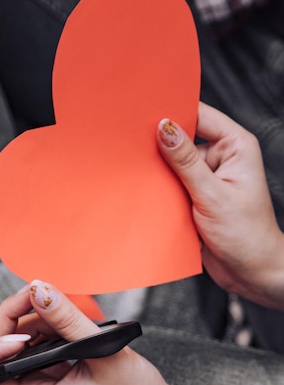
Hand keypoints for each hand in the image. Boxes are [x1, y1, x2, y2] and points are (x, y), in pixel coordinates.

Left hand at [0, 280, 272, 384]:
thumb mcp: (102, 353)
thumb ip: (67, 321)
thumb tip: (37, 290)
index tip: (20, 331)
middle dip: (11, 319)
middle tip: (37, 297)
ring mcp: (40, 382)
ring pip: (13, 343)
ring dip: (30, 319)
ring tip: (59, 311)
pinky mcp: (52, 371)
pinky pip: (34, 343)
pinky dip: (45, 325)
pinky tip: (64, 322)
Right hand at [157, 102, 283, 308]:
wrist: (250, 273)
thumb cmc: (246, 235)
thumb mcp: (213, 196)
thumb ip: (186, 162)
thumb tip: (165, 129)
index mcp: (235, 146)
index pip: (201, 115)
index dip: (175, 111)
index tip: (146, 111)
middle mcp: (221, 158)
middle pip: (182, 138)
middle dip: (161, 144)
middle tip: (135, 144)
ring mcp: (206, 178)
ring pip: (172, 163)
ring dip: (158, 170)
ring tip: (141, 173)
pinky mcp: (194, 196)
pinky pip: (170, 184)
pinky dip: (159, 188)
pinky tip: (147, 191)